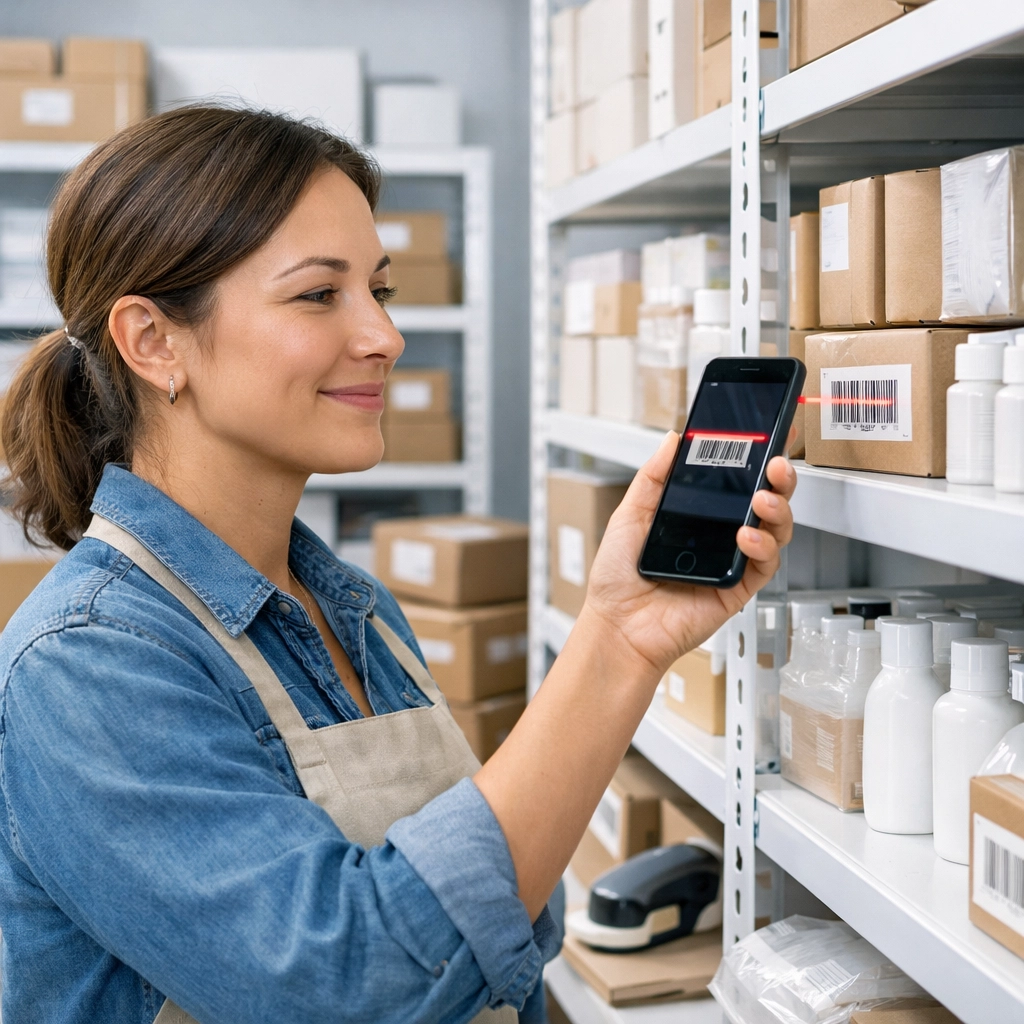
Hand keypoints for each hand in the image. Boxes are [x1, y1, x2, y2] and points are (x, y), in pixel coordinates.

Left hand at [581, 430, 796, 678]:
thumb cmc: (618, 576)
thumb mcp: (630, 515)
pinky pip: (763, 565)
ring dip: (777, 510)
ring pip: (775, 530)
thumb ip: (654, 477)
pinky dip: (762, 547)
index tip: (768, 436)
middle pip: (766, 501)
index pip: (737, 480)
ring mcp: (732, 561)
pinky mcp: (738, 588)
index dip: (757, 458)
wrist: (617, 624)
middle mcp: (721, 534)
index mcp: (699, 514)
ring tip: (762, 499)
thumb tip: (674, 440)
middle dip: (779, 479)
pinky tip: (747, 536)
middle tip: (776, 464)